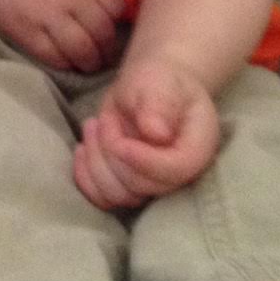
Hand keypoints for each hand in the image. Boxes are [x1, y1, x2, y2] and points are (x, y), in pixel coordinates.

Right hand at [0, 0, 125, 72]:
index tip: (109, 26)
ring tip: (88, 64)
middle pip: (104, 32)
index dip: (115, 20)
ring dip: (90, 62)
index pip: (116, 7)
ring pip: (84, 50)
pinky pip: (55, 56)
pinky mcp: (26, 30)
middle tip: (103, 54)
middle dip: (106, 47)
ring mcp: (50, 15)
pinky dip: (65, 63)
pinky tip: (65, 62)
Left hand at [72, 60, 220, 209]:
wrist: (148, 89)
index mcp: (196, 148)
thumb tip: (156, 134)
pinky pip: (102, 198)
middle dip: (112, 152)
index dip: (143, 161)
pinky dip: (85, 177)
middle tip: (104, 120)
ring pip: (117, 195)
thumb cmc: (159, 82)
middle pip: (141, 186)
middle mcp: (178, 174)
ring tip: (94, 126)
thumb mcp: (159, 84)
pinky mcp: (128, 185)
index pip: (174, 171)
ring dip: (96, 161)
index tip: (119, 143)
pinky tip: (82, 149)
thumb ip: (159, 105)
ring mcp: (151, 183)